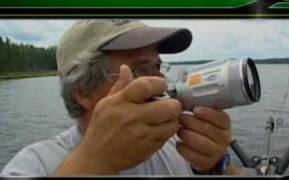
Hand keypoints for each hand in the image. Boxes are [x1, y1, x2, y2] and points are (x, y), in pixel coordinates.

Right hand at [54, 65, 181, 174]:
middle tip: (168, 105)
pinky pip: (167, 137)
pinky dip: (166, 132)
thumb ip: (120, 86)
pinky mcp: (148, 147)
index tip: (161, 86)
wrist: (97, 157)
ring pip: (172, 123)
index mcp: (121, 102)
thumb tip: (126, 68)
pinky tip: (157, 130)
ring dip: (171, 119)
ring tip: (164, 118)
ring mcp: (142, 134)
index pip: (147, 86)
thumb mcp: (106, 103)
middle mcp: (132, 117)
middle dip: (172, 104)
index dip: (159, 83)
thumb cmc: (101, 129)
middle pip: (168, 106)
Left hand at [176, 106, 230, 171]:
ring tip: (179, 130)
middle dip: (191, 122)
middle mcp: (223, 138)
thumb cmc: (205, 132)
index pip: (221, 118)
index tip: (196, 110)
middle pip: (208, 129)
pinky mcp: (205, 162)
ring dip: (187, 134)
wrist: (208, 154)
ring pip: (200, 143)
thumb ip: (200, 111)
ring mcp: (216, 152)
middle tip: (181, 118)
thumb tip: (185, 100)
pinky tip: (179, 142)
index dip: (208, 113)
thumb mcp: (208, 120)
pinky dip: (183, 148)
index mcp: (225, 125)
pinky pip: (192, 155)